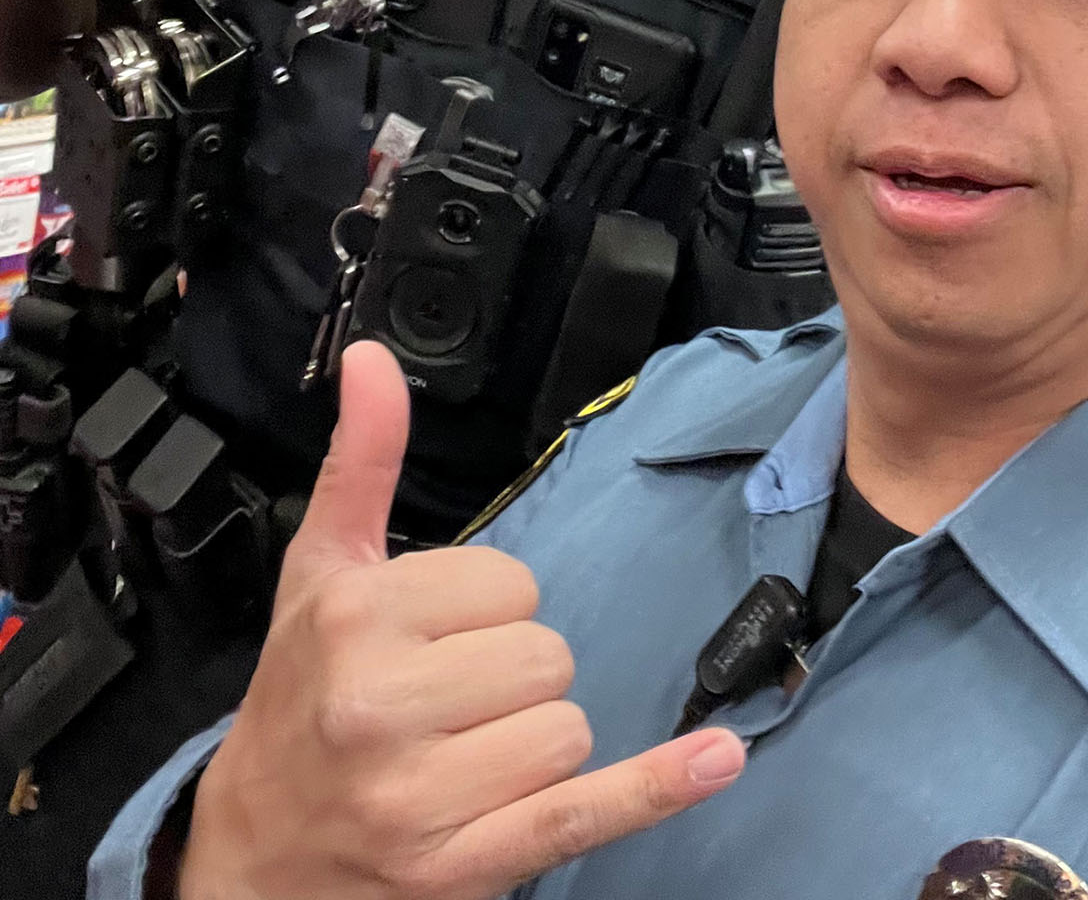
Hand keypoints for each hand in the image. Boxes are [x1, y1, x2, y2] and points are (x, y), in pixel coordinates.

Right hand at [178, 343, 744, 899]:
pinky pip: (582, 814)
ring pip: (567, 730)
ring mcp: (422, 797)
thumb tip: (372, 358)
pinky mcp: (462, 866)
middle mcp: (381, 707)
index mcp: (355, 620)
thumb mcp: (320, 571)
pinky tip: (716, 758)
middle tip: (447, 702)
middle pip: (545, 655)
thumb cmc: (298, 700)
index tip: (430, 638)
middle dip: (513, 675)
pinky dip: (655, 788)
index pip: (508, 582)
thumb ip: (362, 459)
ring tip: (462, 758)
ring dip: (535, 743)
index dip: (484, 607)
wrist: (252, 856)